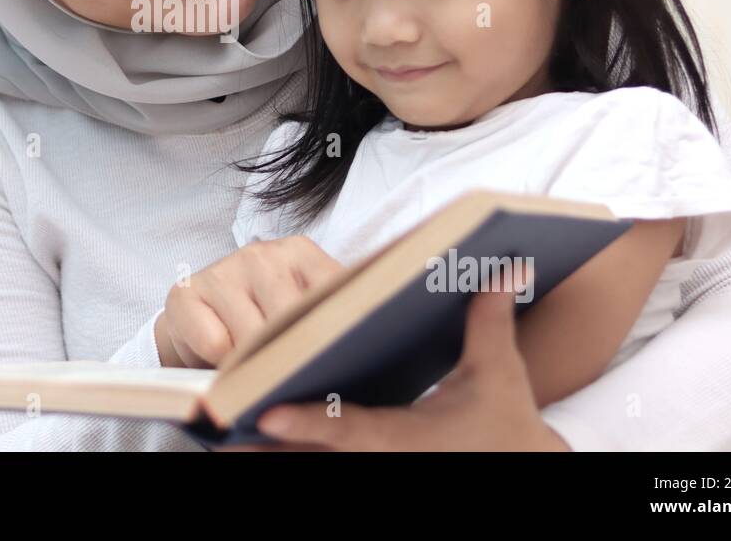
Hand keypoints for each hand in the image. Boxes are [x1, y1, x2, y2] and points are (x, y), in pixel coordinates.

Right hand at [154, 236, 345, 368]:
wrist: (199, 325)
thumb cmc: (262, 322)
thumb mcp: (302, 313)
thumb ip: (330, 318)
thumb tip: (365, 346)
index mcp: (301, 253)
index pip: (333, 291)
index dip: (338, 331)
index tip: (344, 359)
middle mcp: (262, 254)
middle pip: (291, 319)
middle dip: (294, 357)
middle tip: (296, 382)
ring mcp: (222, 269)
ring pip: (252, 335)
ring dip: (255, 364)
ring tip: (258, 375)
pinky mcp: (184, 292)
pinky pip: (215, 343)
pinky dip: (222, 364)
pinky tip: (225, 362)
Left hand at [217, 281, 571, 450]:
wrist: (516, 464)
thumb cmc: (505, 421)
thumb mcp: (497, 371)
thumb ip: (490, 317)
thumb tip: (506, 262)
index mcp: (406, 436)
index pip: (349, 429)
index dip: (309, 422)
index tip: (267, 412)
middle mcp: (381, 458)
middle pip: (309, 455)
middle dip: (261, 444)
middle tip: (215, 421)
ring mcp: (371, 468)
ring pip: (304, 463)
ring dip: (261, 451)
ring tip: (214, 427)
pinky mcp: (367, 466)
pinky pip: (314, 460)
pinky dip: (283, 449)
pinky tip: (247, 434)